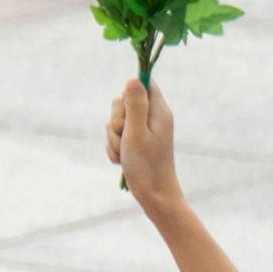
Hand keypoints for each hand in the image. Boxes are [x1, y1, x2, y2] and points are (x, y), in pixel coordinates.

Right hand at [109, 76, 183, 211]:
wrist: (153, 192)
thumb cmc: (147, 163)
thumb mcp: (137, 131)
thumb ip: (135, 105)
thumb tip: (132, 79)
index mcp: (158, 111)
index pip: (144, 85)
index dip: (129, 92)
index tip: (125, 110)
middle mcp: (153, 118)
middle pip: (124, 103)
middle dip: (116, 120)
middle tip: (123, 135)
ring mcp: (143, 131)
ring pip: (116, 122)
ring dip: (113, 138)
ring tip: (124, 152)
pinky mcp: (135, 143)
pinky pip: (116, 138)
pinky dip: (115, 148)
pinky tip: (122, 159)